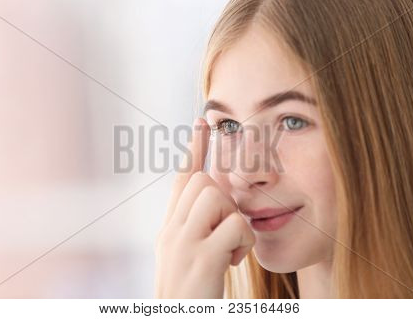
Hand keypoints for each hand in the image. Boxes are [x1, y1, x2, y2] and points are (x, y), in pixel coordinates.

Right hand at [154, 117, 254, 297]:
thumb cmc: (191, 293)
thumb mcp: (188, 255)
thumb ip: (198, 225)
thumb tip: (219, 195)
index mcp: (169, 229)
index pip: (181, 177)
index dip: (194, 148)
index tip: (203, 120)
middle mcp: (171, 231)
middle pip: (202, 181)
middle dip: (222, 197)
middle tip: (226, 229)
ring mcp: (183, 244)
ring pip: (215, 195)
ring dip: (232, 219)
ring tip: (229, 249)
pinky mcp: (201, 259)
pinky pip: (234, 225)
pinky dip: (242, 242)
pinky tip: (232, 261)